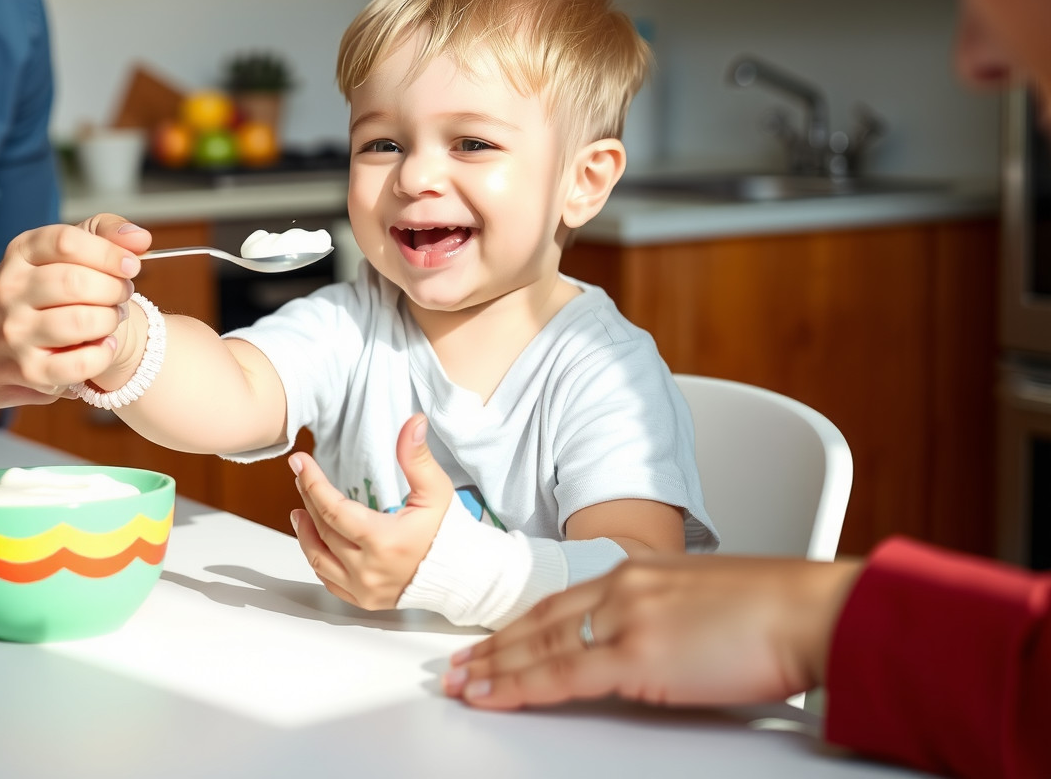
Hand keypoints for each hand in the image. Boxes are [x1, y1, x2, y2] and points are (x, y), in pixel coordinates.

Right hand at [0, 214, 150, 407]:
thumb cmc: (34, 288)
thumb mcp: (59, 251)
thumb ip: (104, 234)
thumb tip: (140, 239)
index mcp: (19, 254)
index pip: (66, 242)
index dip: (109, 253)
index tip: (131, 264)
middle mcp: (7, 291)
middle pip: (75, 283)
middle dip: (114, 290)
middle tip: (122, 296)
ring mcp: (9, 334)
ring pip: (78, 324)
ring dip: (109, 321)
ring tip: (111, 319)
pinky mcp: (17, 372)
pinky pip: (75, 366)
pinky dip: (100, 356)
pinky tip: (102, 346)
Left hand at [289, 414, 451, 609]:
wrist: (465, 576)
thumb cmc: (451, 534)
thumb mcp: (436, 491)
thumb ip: (417, 457)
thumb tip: (412, 422)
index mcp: (384, 541)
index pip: (333, 509)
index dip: (312, 483)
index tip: (299, 462)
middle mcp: (369, 569)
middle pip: (323, 530)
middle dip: (308, 499)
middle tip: (301, 478)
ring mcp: (365, 589)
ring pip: (319, 559)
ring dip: (305, 533)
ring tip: (298, 511)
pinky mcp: (366, 601)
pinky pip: (330, 582)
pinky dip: (318, 560)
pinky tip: (315, 543)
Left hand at [442, 555, 863, 709]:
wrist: (811, 609)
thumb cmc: (776, 610)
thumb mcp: (705, 599)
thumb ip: (665, 613)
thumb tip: (651, 641)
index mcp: (639, 572)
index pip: (561, 600)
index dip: (520, 624)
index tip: (491, 640)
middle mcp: (623, 587)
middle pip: (540, 620)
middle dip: (493, 646)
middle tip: (456, 665)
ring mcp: (626, 618)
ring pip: (540, 646)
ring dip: (494, 667)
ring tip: (461, 684)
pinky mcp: (637, 654)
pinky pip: (562, 675)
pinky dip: (519, 687)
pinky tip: (493, 695)